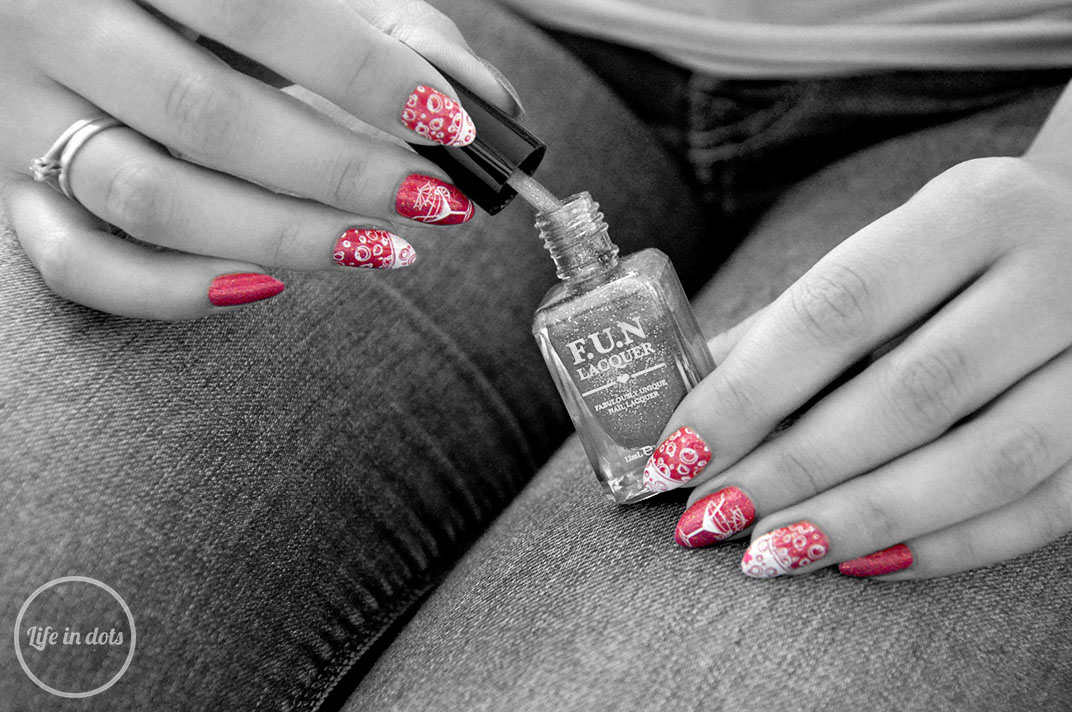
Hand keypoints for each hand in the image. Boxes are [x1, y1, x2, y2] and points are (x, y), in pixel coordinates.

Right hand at [0, 0, 520, 317]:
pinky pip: (81, 267)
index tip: (451, 126)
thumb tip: (491, 104)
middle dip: (343, 171)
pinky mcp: (11, 192)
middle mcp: (57, 26)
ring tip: (381, 246)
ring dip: (284, 236)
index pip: (261, 11)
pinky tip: (268, 285)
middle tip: (433, 202)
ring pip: (152, 201)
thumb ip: (390, 26)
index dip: (367, 75)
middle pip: (208, 117)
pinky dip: (177, 292)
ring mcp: (22, 116)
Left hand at [645, 89, 1071, 578]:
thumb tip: (682, 413)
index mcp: (972, 212)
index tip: (675, 456)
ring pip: (988, 462)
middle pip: (912, 392)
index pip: (839, 310)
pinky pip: (1045, 509)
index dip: (749, 392)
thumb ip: (790, 329)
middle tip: (709, 519)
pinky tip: (863, 566)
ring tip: (768, 555)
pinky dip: (948, 548)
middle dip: (794, 469)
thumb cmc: (960, 258)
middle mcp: (1054, 275)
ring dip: (863, 520)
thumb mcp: (886, 256)